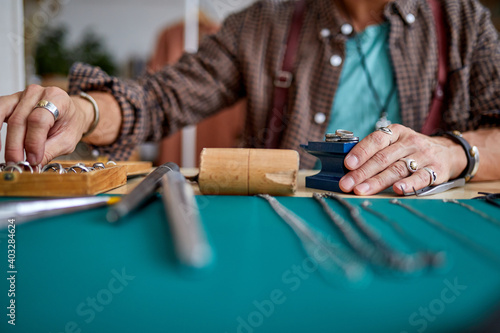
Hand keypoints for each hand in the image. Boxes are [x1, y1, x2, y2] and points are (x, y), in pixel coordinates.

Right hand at [0, 85, 91, 165]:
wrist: (71, 114)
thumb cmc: (70, 124)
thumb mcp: (67, 140)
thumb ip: (49, 152)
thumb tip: (33, 166)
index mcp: (58, 99)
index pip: (39, 120)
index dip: (33, 142)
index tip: (33, 159)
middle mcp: (38, 93)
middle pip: (19, 120)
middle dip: (16, 146)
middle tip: (17, 163)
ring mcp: (22, 95)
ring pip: (5, 115)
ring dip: (4, 139)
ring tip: (9, 157)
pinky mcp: (11, 101)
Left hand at [338, 124, 467, 194]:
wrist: (449, 152)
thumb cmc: (412, 149)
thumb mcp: (396, 142)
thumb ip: (377, 151)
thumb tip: (349, 168)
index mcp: (396, 132)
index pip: (376, 140)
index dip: (361, 152)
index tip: (347, 164)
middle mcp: (410, 142)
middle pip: (382, 158)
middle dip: (361, 172)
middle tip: (346, 184)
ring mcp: (423, 156)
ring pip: (397, 169)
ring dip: (377, 181)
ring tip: (361, 190)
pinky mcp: (436, 170)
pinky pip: (421, 178)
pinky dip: (409, 184)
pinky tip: (397, 189)